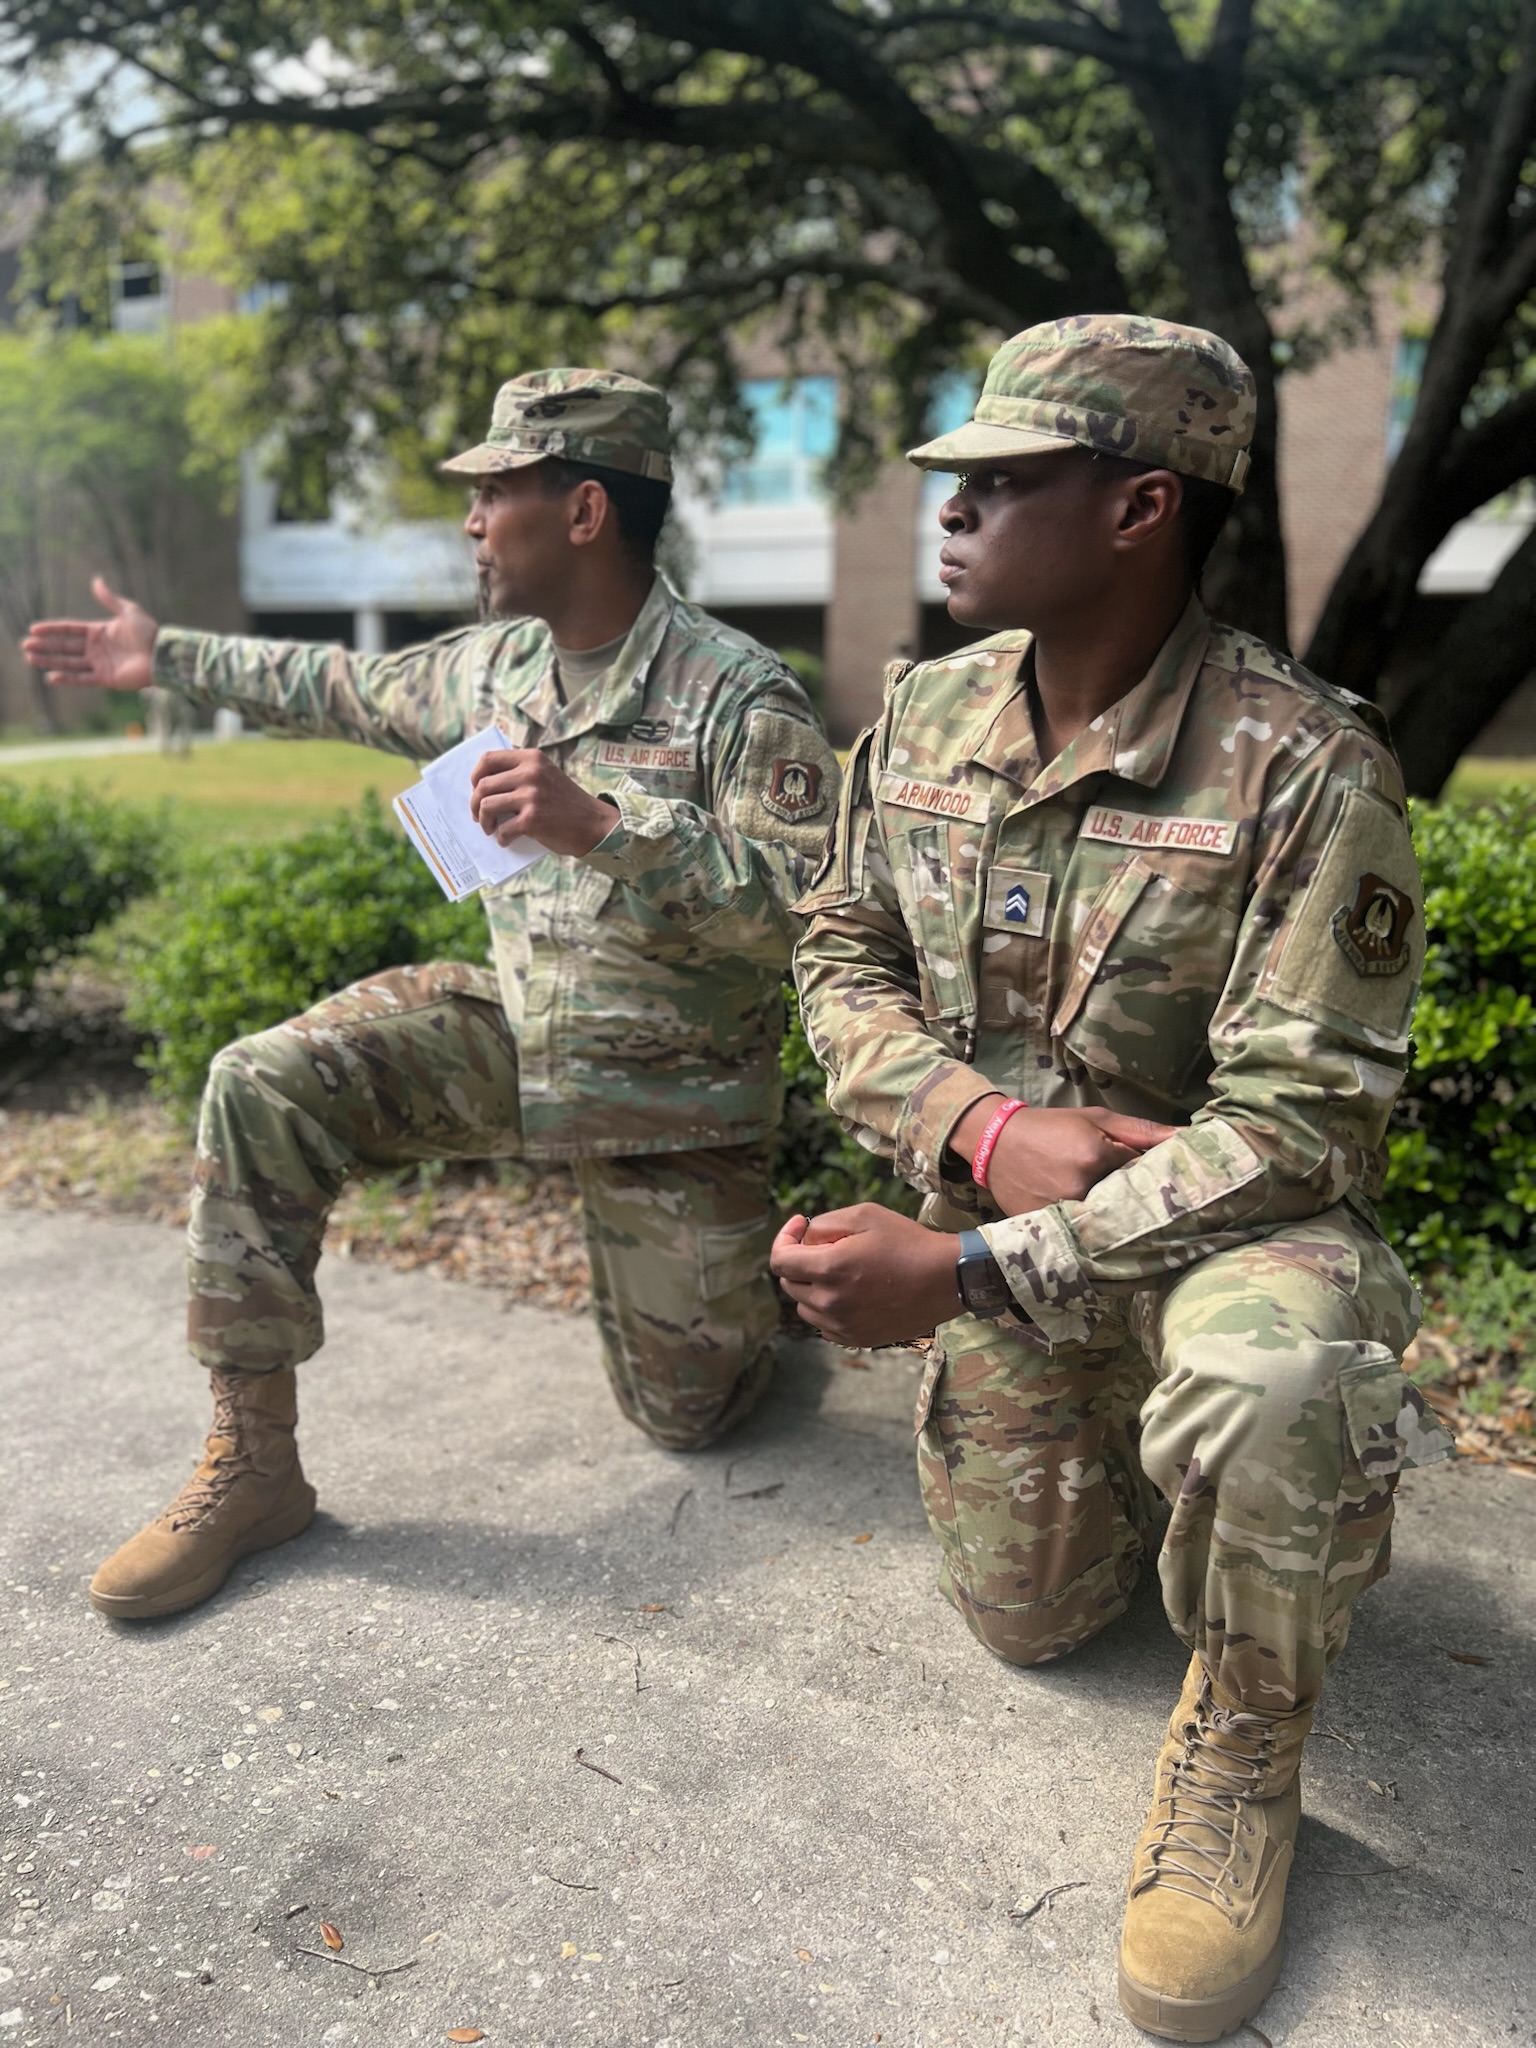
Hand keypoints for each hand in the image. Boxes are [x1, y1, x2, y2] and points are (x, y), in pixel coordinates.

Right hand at [22, 577, 157, 691]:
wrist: (163, 655)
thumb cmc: (149, 633)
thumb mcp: (128, 611)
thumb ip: (110, 599)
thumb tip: (96, 580)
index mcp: (99, 632)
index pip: (69, 630)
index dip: (52, 630)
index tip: (34, 629)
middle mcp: (96, 648)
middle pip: (65, 647)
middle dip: (45, 647)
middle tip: (25, 646)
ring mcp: (100, 664)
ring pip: (69, 663)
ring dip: (50, 661)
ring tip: (30, 659)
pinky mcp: (106, 679)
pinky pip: (83, 679)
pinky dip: (67, 679)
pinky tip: (51, 677)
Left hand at [468, 747, 618, 856]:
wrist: (595, 824)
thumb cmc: (566, 803)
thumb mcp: (546, 775)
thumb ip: (520, 773)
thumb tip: (483, 786)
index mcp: (531, 758)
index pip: (488, 759)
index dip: (475, 776)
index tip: (475, 790)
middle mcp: (530, 773)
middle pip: (483, 785)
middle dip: (474, 804)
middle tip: (478, 816)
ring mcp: (531, 796)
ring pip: (486, 806)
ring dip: (484, 821)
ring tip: (490, 828)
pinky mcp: (533, 819)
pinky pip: (503, 829)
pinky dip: (501, 838)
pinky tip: (507, 840)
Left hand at [771, 1204, 963, 1347]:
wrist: (945, 1279)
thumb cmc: (907, 1242)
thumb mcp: (864, 1215)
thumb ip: (823, 1225)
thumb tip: (801, 1238)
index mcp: (829, 1269)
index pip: (779, 1260)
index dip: (784, 1238)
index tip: (800, 1225)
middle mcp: (830, 1302)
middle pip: (789, 1283)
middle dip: (799, 1261)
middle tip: (826, 1246)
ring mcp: (842, 1325)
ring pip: (804, 1307)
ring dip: (812, 1286)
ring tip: (841, 1270)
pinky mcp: (856, 1338)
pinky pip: (824, 1324)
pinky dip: (827, 1308)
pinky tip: (850, 1292)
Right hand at [949, 1095, 1176, 1215]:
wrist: (995, 1141)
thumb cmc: (1051, 1126)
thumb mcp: (1097, 1119)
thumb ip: (1142, 1130)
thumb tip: (1186, 1137)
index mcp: (1097, 1156)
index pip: (1142, 1177)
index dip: (1150, 1181)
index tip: (1157, 1185)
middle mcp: (1080, 1186)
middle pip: (1124, 1205)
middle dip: (1133, 1206)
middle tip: (1138, 1206)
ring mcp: (1059, 1210)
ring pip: (1102, 1224)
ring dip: (1111, 1223)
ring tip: (1116, 1220)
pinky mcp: (1042, 1226)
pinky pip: (1076, 1237)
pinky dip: (1085, 1235)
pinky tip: (1089, 1231)